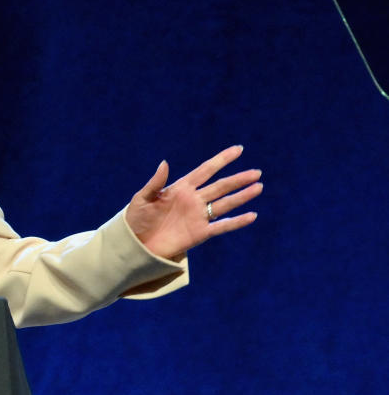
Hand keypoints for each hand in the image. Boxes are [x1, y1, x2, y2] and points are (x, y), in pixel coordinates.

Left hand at [125, 145, 261, 259]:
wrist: (136, 244)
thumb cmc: (136, 219)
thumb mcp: (141, 198)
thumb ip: (155, 182)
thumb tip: (165, 163)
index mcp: (180, 188)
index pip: (205, 170)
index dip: (221, 160)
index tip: (238, 150)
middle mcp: (193, 200)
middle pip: (220, 186)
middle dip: (238, 178)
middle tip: (256, 172)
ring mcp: (198, 216)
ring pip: (225, 204)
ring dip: (242, 196)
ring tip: (258, 187)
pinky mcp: (200, 233)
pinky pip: (222, 226)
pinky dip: (237, 221)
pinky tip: (252, 215)